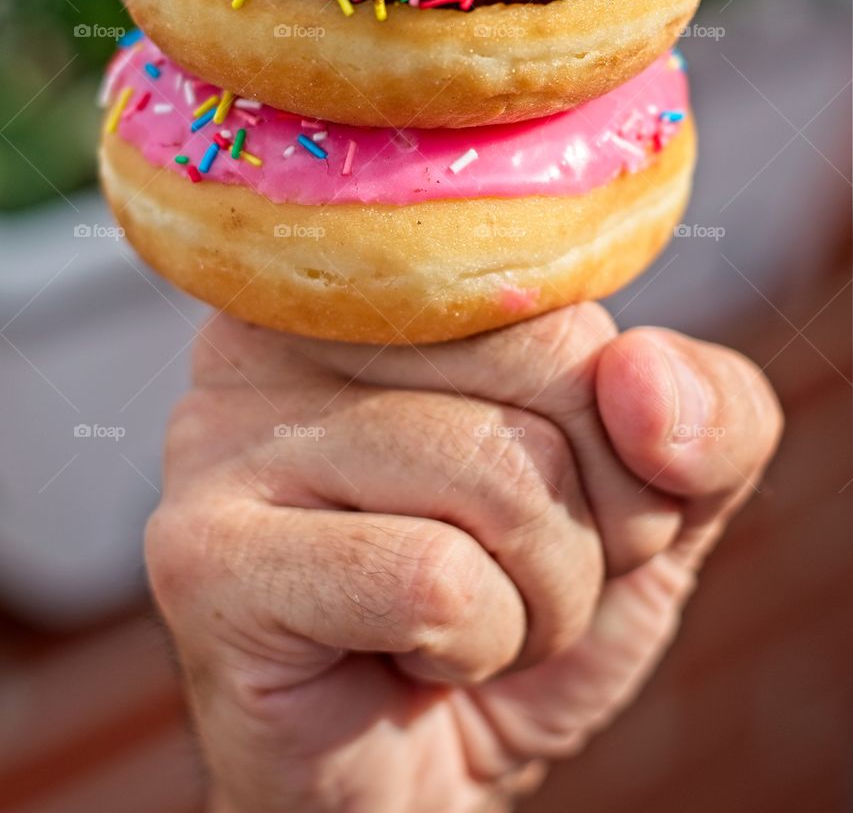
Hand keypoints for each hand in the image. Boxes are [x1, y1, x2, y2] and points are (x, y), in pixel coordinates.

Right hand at [146, 305, 780, 812]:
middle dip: (593, 516)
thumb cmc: (515, 598)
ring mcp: (222, 430)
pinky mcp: (203, 555)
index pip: (567, 290)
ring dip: (538, 595)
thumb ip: (707, 415)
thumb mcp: (650, 497)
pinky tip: (403, 654)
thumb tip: (644, 380)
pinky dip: (472, 646)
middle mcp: (282, 321)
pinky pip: (432, 580)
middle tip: (514, 569)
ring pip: (498, 473)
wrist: (413, 770)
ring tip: (463, 615)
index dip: (618, 424)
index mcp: (375, 273)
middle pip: (546, 363)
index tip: (563, 493)